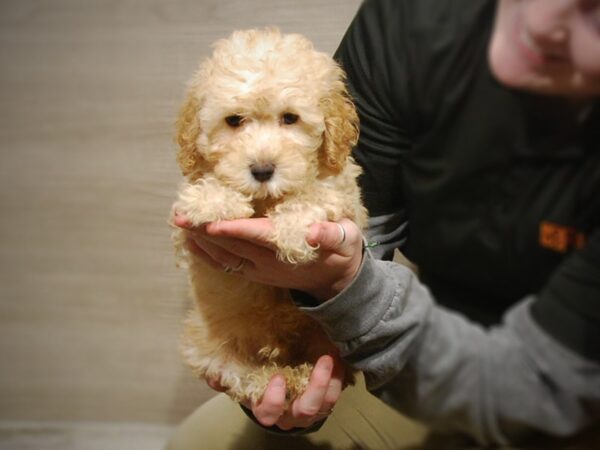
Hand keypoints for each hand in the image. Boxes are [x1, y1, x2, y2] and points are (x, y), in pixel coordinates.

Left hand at [172, 212, 363, 300]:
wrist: (338, 282)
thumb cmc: (341, 252)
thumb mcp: (346, 239)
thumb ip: (332, 234)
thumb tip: (315, 233)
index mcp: (289, 248)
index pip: (256, 237)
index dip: (234, 230)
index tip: (211, 223)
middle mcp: (269, 263)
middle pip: (233, 246)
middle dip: (205, 231)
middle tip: (180, 216)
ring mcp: (260, 271)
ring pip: (225, 257)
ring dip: (201, 242)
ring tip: (180, 226)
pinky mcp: (256, 274)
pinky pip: (227, 265)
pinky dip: (207, 255)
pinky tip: (193, 244)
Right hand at [247, 355, 342, 429]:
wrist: (277, 385)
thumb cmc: (260, 376)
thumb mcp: (250, 372)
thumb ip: (241, 367)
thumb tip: (223, 366)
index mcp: (266, 409)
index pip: (268, 413)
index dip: (274, 400)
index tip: (279, 377)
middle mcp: (289, 417)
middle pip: (305, 411)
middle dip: (317, 387)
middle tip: (323, 360)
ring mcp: (309, 414)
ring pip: (324, 406)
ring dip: (331, 380)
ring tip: (332, 356)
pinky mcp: (323, 407)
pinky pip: (334, 397)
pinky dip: (337, 378)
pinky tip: (337, 359)